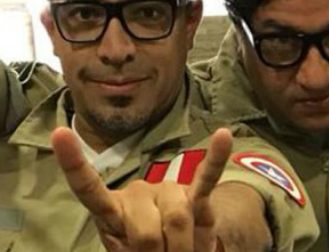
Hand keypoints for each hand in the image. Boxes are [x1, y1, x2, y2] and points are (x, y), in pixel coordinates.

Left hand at [51, 127, 232, 251]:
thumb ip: (139, 248)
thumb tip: (156, 244)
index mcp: (113, 211)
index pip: (88, 188)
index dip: (73, 164)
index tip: (59, 133)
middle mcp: (138, 194)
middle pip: (147, 229)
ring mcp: (168, 192)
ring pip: (177, 219)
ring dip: (183, 248)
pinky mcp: (197, 195)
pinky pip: (207, 177)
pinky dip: (216, 159)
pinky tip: (224, 137)